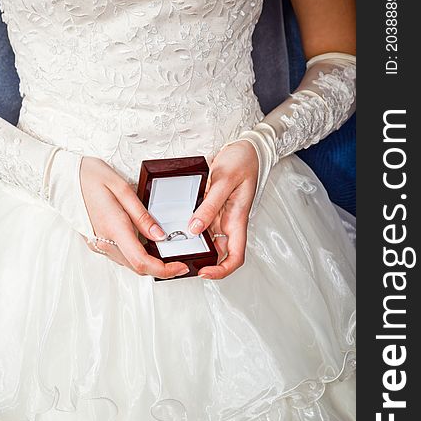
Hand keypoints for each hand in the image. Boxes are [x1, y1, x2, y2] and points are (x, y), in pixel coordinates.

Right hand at [80, 156, 188, 278]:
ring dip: (148, 263)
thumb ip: (142, 215)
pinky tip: (145, 244)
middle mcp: (104, 242)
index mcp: (114, 228)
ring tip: (164, 252)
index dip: (164, 269)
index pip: (142, 261)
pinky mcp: (95, 242)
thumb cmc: (90, 177)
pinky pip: (120, 256)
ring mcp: (97, 244)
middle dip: (160, 269)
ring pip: (129, 264)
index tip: (180, 267)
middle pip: (137, 267)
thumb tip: (159, 236)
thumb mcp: (122, 188)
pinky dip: (135, 256)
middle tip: (177, 261)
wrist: (62, 178)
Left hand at [187, 140, 257, 278]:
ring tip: (175, 247)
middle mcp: (229, 223)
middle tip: (182, 262)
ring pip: (207, 240)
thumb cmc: (242, 162)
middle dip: (202, 261)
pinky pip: (201, 224)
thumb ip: (209, 205)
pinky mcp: (212, 209)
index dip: (222, 270)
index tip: (205, 272)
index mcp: (237, 221)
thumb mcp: (224, 181)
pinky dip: (190, 229)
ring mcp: (220, 217)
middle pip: (218, 253)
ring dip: (194, 246)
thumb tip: (194, 228)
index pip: (235, 257)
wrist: (245, 148)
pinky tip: (177, 227)